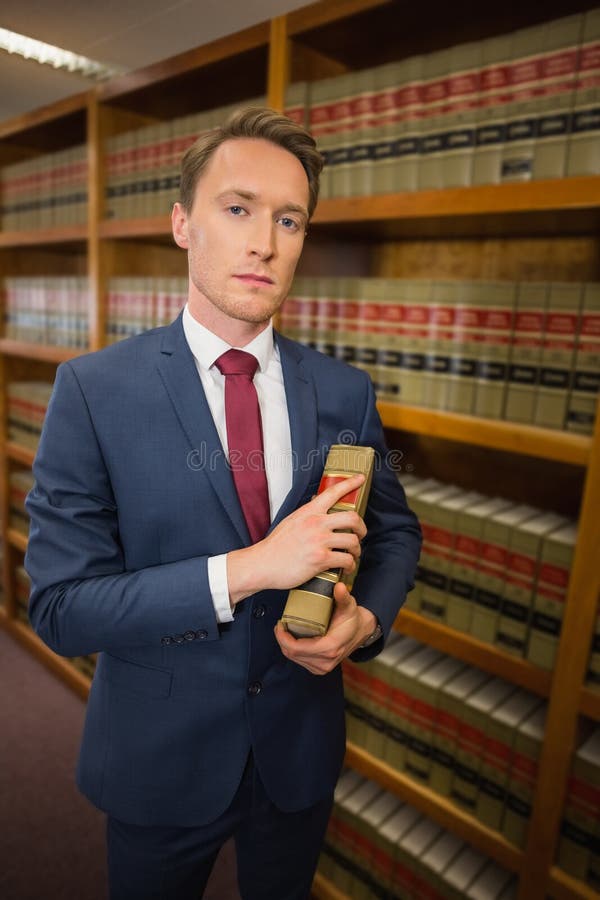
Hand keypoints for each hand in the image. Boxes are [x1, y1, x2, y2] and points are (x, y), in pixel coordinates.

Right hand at [227, 473, 366, 602]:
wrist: (263, 563)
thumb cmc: (276, 546)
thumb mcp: (292, 521)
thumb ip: (308, 515)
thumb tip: (319, 508)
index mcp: (309, 511)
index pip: (333, 492)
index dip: (350, 483)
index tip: (361, 479)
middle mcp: (316, 523)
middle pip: (353, 518)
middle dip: (362, 527)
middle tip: (360, 534)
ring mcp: (319, 541)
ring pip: (352, 541)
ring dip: (357, 550)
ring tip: (353, 554)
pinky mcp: (320, 559)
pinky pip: (346, 559)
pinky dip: (350, 564)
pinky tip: (346, 566)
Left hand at [274, 581, 376, 674]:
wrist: (361, 631)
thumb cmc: (352, 618)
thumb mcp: (349, 605)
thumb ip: (343, 596)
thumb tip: (339, 586)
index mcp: (330, 648)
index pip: (297, 648)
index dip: (283, 638)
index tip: (280, 624)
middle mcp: (326, 661)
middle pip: (292, 654)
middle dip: (282, 640)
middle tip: (280, 625)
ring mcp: (323, 667)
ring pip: (294, 659)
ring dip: (286, 645)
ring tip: (284, 630)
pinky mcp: (320, 668)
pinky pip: (300, 661)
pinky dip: (293, 651)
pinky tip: (292, 639)